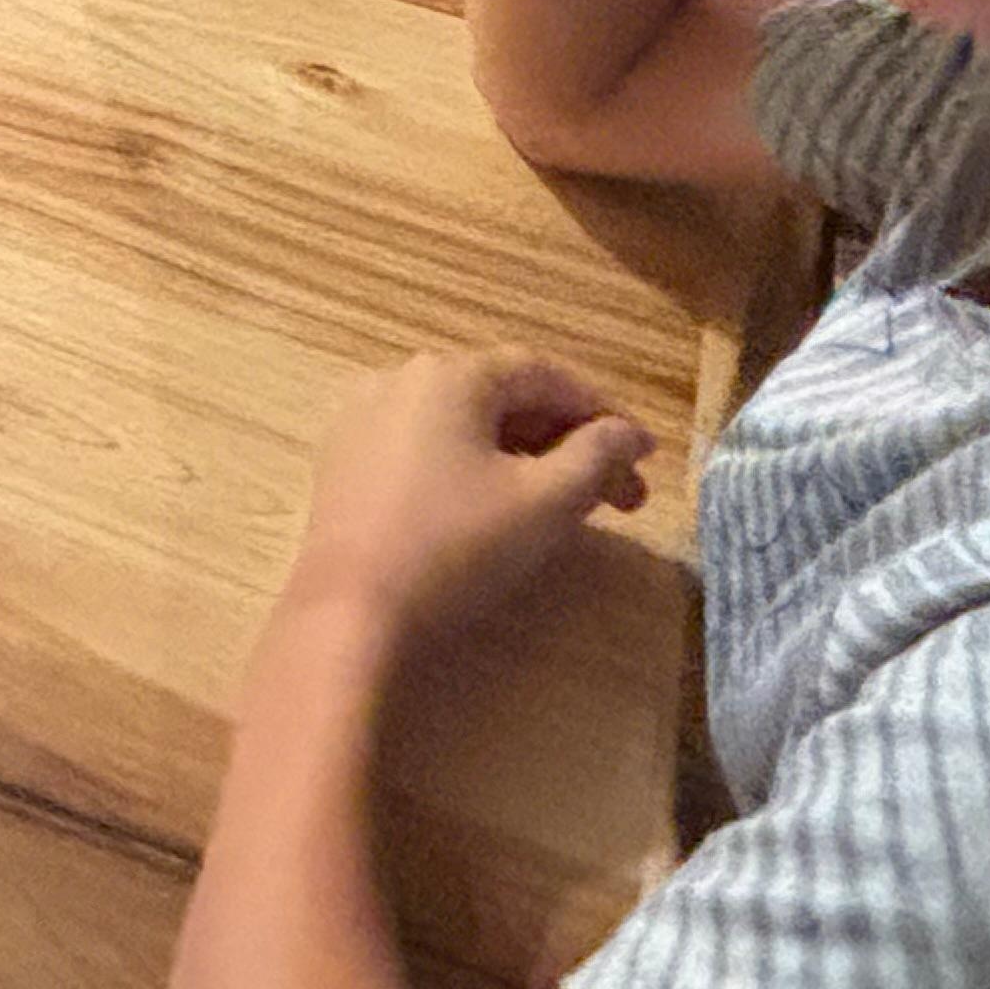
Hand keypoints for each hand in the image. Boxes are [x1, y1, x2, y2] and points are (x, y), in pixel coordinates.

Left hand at [275, 351, 653, 659]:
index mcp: (448, 374)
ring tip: (571, 507)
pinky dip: (475, 470)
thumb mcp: (545, 503)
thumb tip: (627, 433)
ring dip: (526, 460)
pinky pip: (428, 450)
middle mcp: (400, 380)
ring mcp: (363, 420)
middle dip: (569, 445)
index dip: (602, 412)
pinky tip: (501, 509)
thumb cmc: (457, 548)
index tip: (644, 454)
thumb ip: (596, 457)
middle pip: (503, 400)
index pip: (543, 374)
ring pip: (466, 427)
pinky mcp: (345, 464)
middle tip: (623, 497)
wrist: (352, 614)